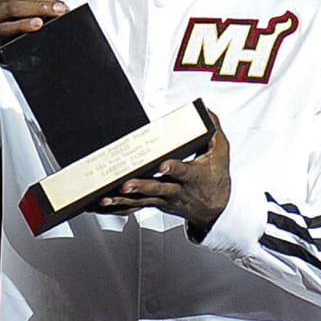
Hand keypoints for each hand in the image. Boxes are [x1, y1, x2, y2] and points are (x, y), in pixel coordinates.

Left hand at [98, 110, 230, 232]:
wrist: (214, 209)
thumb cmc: (214, 179)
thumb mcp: (220, 154)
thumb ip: (213, 132)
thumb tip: (206, 112)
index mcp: (192, 177)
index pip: (182, 171)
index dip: (173, 168)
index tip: (163, 164)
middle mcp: (176, 190)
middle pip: (156, 188)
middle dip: (140, 186)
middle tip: (125, 184)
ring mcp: (163, 199)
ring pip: (140, 200)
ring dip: (121, 199)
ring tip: (105, 197)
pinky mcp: (153, 204)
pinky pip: (133, 207)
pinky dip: (117, 208)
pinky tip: (100, 206)